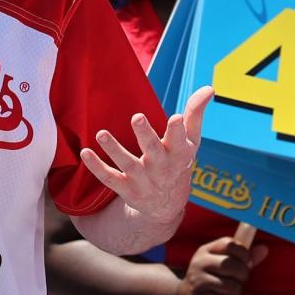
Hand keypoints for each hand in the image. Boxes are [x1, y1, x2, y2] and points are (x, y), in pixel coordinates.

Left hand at [80, 85, 213, 225]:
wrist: (167, 205)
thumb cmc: (178, 163)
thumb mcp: (191, 141)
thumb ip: (195, 114)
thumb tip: (209, 88)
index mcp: (179, 155)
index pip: (180, 141)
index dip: (178, 131)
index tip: (176, 117)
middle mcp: (161, 168)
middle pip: (153, 151)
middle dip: (146, 135)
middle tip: (137, 117)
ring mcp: (143, 180)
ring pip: (128, 165)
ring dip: (114, 150)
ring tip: (101, 133)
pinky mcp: (126, 189)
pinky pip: (109, 179)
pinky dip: (97, 168)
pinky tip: (85, 153)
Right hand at [177, 236, 268, 294]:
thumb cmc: (211, 278)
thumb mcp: (222, 263)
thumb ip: (243, 258)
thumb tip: (265, 249)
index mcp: (205, 250)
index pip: (229, 244)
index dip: (244, 253)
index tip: (247, 262)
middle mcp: (198, 263)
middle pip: (230, 265)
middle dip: (243, 275)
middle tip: (241, 279)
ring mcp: (196, 281)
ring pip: (231, 286)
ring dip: (236, 291)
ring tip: (230, 291)